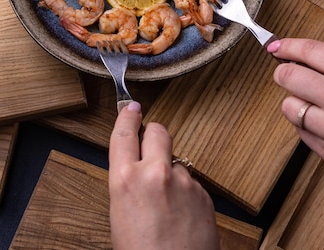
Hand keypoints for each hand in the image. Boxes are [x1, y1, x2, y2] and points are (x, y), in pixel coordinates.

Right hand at [108, 101, 219, 249]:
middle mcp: (155, 173)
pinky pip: (192, 182)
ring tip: (167, 204)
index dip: (128, 116)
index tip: (132, 108)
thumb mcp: (119, 215)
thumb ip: (128, 184)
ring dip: (171, 172)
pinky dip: (186, 192)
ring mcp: (183, 182)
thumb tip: (135, 169)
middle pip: (158, 130)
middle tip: (151, 146)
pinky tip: (181, 215)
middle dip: (154, 135)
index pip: (124, 132)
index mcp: (125, 180)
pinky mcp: (203, 193)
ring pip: (176, 161)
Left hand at [267, 38, 323, 166]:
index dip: (289, 46)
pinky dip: (307, 124)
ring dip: (296, 101)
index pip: (310, 52)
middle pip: (289, 77)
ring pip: (289, 107)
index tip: (278, 46)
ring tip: (315, 100)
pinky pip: (301, 132)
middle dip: (285, 71)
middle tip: (289, 71)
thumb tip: (300, 53)